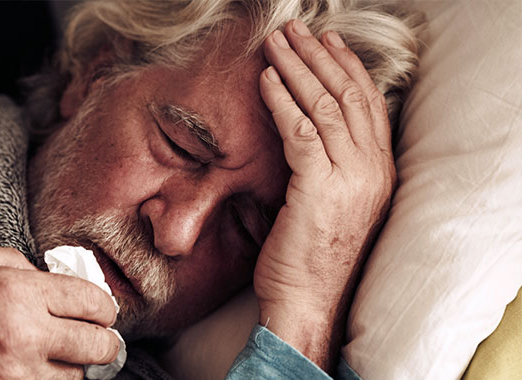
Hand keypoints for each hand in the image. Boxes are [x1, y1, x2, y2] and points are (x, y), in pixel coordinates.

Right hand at [0, 243, 119, 378]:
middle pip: (98, 347)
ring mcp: (14, 377)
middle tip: (96, 339)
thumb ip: (16, 263)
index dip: (105, 307)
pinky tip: (35, 374)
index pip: (93, 303)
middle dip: (102, 342)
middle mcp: (25, 336)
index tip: (101, 312)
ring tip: (58, 358)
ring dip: (72, 368)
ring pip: (74, 379)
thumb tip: (49, 277)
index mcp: (20, 292)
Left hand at [254, 20, 395, 369]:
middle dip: (320, 57)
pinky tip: (267, 80)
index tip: (328, 42)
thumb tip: (307, 133)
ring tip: (277, 42)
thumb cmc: (310, 259)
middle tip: (297, 30)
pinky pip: (301, 130)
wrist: (308, 304)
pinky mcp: (321, 187)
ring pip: (327, 106)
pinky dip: (282, 101)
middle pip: (350, 96)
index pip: (369, 106)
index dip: (347, 68)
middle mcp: (373, 171)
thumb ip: (329, 168)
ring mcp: (351, 179)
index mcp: (380, 173)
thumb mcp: (330, 206)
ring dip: (299, 68)